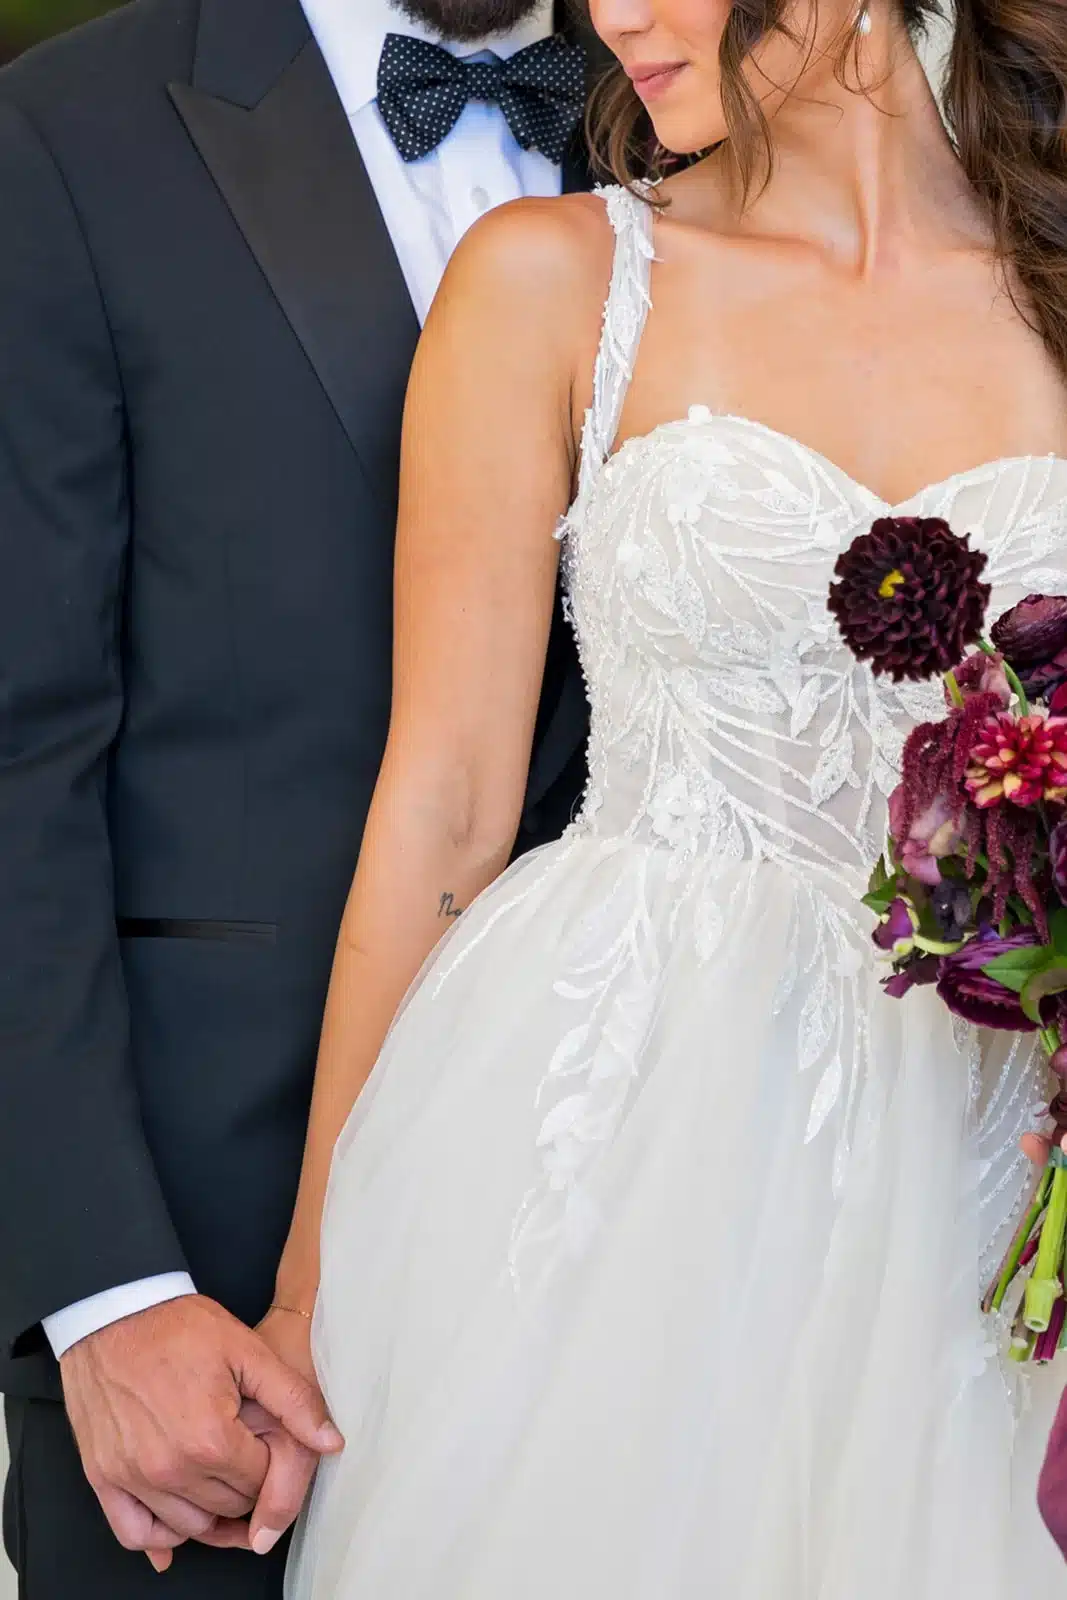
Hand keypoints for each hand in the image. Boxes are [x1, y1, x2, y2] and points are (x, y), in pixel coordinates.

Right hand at [60, 1295, 342, 1569]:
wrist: (114, 1312)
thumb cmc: (179, 1327)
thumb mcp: (247, 1351)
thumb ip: (294, 1401)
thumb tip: (332, 1443)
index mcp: (211, 1440)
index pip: (262, 1483)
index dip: (271, 1461)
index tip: (264, 1438)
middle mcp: (171, 1469)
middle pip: (229, 1507)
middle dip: (245, 1486)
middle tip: (243, 1451)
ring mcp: (133, 1478)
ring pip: (189, 1526)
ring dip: (210, 1511)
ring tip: (218, 1477)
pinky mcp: (103, 1477)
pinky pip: (135, 1533)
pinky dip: (157, 1535)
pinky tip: (176, 1519)